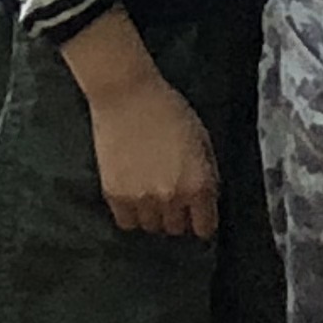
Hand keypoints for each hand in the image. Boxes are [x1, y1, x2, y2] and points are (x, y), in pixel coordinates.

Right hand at [61, 9, 219, 240]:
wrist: (127, 93)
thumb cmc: (167, 108)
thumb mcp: (201, 138)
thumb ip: (207, 172)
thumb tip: (207, 198)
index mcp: (199, 184)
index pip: (205, 227)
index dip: (201, 220)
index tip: (196, 215)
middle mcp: (172, 197)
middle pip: (176, 229)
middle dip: (177, 214)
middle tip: (169, 193)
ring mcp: (142, 198)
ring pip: (151, 227)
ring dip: (153, 214)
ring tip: (148, 191)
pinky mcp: (115, 194)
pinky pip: (126, 222)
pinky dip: (130, 213)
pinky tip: (132, 194)